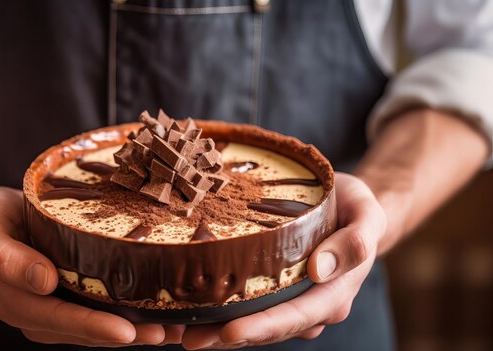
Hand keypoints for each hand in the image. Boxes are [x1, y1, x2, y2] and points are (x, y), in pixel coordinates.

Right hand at [0, 187, 181, 345]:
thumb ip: (5, 257)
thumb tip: (42, 281)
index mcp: (15, 300)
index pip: (58, 318)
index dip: (92, 327)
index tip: (126, 332)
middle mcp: (37, 311)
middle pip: (84, 330)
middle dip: (125, 334)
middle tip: (165, 333)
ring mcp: (53, 306)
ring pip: (95, 324)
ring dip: (133, 329)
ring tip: (172, 328)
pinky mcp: (67, 295)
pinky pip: (97, 308)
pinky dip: (127, 311)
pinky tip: (157, 309)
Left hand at [181, 173, 386, 348]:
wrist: (349, 205)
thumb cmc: (356, 207)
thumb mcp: (366, 215)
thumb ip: (354, 242)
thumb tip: (320, 271)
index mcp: (334, 293)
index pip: (297, 315)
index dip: (263, 327)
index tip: (230, 332)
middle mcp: (312, 305)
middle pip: (269, 327)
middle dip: (229, 336)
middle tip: (190, 339)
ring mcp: (292, 300)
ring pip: (254, 321)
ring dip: (218, 330)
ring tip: (179, 332)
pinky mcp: (275, 290)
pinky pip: (248, 305)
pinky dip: (220, 311)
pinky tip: (188, 313)